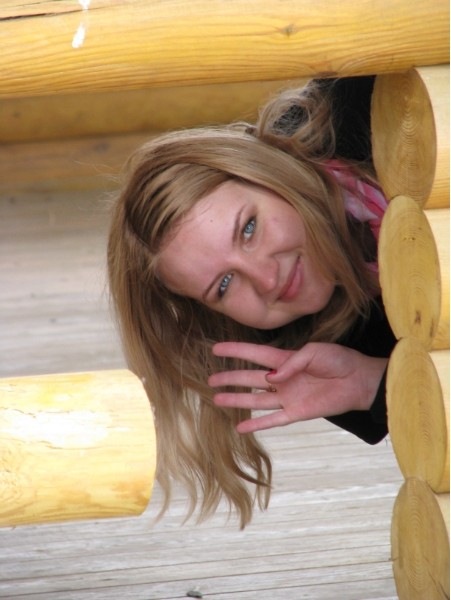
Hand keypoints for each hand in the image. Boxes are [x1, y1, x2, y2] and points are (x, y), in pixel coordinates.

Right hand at [209, 341, 387, 433]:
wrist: (358, 381)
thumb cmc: (338, 360)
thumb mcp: (314, 352)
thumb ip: (291, 363)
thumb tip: (271, 378)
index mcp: (284, 359)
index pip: (254, 354)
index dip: (235, 351)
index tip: (215, 349)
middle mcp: (282, 378)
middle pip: (249, 378)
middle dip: (230, 378)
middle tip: (210, 380)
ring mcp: (287, 396)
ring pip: (256, 399)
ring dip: (237, 399)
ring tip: (217, 400)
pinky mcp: (296, 413)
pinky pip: (272, 419)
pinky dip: (256, 423)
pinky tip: (240, 427)